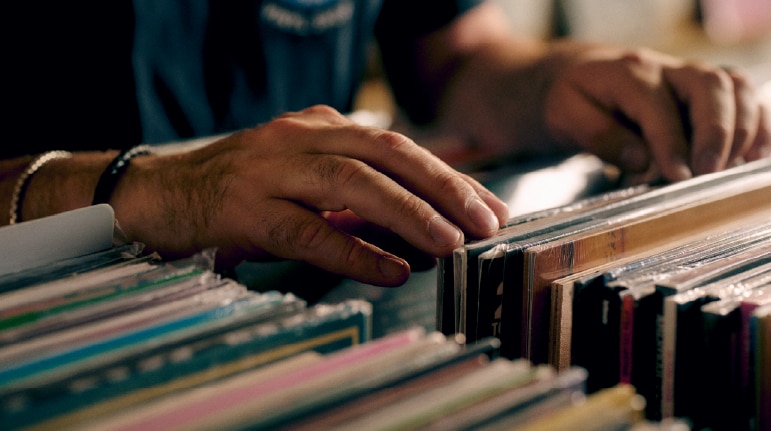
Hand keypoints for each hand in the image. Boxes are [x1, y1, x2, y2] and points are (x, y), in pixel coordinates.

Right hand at [114, 105, 508, 285]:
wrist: (159, 192)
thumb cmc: (239, 190)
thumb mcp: (299, 176)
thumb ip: (350, 191)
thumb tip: (415, 222)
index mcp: (317, 126)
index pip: (396, 145)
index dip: (446, 174)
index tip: (486, 205)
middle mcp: (298, 138)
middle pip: (384, 154)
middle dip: (441, 187)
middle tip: (483, 220)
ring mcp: (269, 170)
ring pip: (351, 185)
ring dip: (407, 214)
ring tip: (450, 242)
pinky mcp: (244, 208)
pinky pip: (308, 230)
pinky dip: (354, 250)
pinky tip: (390, 268)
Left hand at [543, 45, 770, 181]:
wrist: (577, 76)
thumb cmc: (572, 100)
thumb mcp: (566, 117)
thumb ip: (600, 137)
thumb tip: (641, 160)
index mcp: (630, 73)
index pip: (658, 106)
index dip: (671, 142)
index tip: (678, 176)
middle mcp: (667, 69)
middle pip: (710, 86)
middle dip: (716, 132)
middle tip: (708, 173)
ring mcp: (689, 77)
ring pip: (734, 87)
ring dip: (743, 127)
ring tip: (732, 168)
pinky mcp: (703, 91)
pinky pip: (743, 97)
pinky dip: (757, 123)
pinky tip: (754, 156)